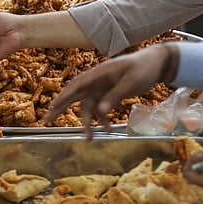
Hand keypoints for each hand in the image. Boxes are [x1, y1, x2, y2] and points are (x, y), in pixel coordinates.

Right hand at [43, 44, 177, 132]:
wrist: (156, 64)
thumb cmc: (143, 69)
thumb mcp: (131, 83)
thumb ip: (114, 96)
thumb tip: (100, 111)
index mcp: (100, 73)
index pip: (77, 85)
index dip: (63, 96)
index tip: (52, 107)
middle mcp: (97, 80)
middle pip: (75, 94)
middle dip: (60, 107)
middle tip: (46, 120)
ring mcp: (102, 87)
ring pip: (88, 105)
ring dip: (87, 121)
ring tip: (88, 139)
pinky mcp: (109, 92)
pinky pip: (101, 107)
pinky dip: (102, 118)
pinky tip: (106, 130)